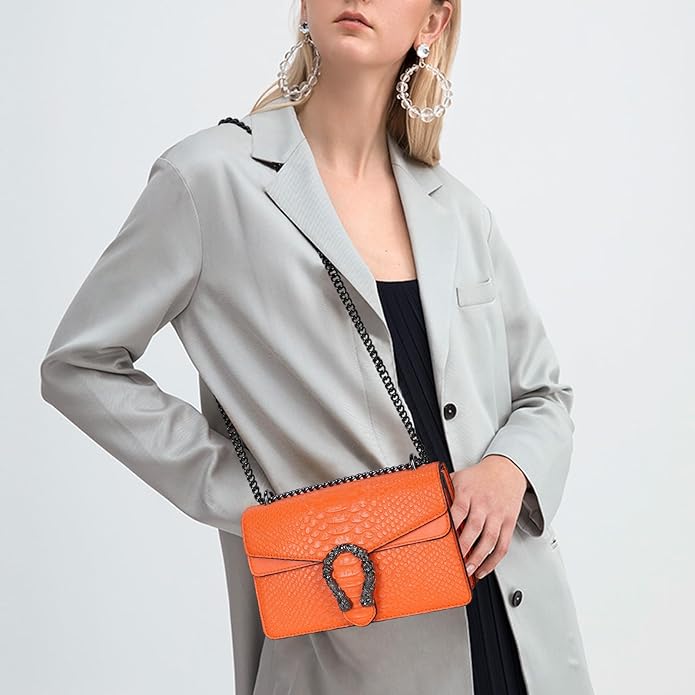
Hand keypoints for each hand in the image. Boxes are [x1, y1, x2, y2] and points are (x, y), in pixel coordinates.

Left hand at [449, 455, 528, 579]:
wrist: (506, 470)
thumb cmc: (479, 476)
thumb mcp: (459, 477)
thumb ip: (445, 490)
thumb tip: (425, 501)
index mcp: (468, 491)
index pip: (458, 510)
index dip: (451, 525)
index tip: (442, 540)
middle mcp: (483, 503)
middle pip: (474, 527)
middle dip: (464, 546)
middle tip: (456, 560)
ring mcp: (497, 513)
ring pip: (489, 539)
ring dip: (479, 558)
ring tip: (469, 570)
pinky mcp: (509, 522)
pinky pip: (503, 544)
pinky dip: (494, 560)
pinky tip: (485, 568)